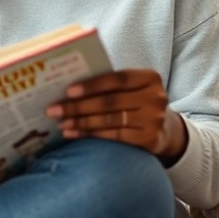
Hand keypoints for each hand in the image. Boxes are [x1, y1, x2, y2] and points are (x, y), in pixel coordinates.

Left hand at [46, 69, 186, 164]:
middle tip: (54, 109)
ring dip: (81, 122)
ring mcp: (154, 120)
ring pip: (110, 121)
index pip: (117, 79)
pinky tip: (73, 134)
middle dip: (78, 106)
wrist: (164, 129)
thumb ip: (109, 84)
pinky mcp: (150, 140)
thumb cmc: (136, 101)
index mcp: (150, 77)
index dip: (92, 85)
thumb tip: (69, 88)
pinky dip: (91, 135)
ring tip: (61, 123)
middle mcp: (156, 98)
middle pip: (110, 102)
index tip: (68, 91)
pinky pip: (114, 137)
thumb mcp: (131, 88)